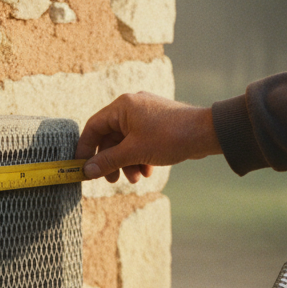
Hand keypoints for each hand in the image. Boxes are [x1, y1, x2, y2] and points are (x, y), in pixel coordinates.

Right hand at [76, 92, 222, 182]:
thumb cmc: (169, 137)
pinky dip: (140, 158)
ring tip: (136, 178)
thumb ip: (108, 161)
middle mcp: (131, 107)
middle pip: (110, 137)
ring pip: (126, 143)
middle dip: (111, 161)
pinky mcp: (157, 124)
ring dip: (127, 163)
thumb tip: (87, 170)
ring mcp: (145, 115)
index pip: (93, 127)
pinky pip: (140, 142)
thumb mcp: (134, 152)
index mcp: (122, 107)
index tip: (81, 167)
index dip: (85, 148)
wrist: (205, 133)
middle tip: (111, 180)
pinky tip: (148, 171)